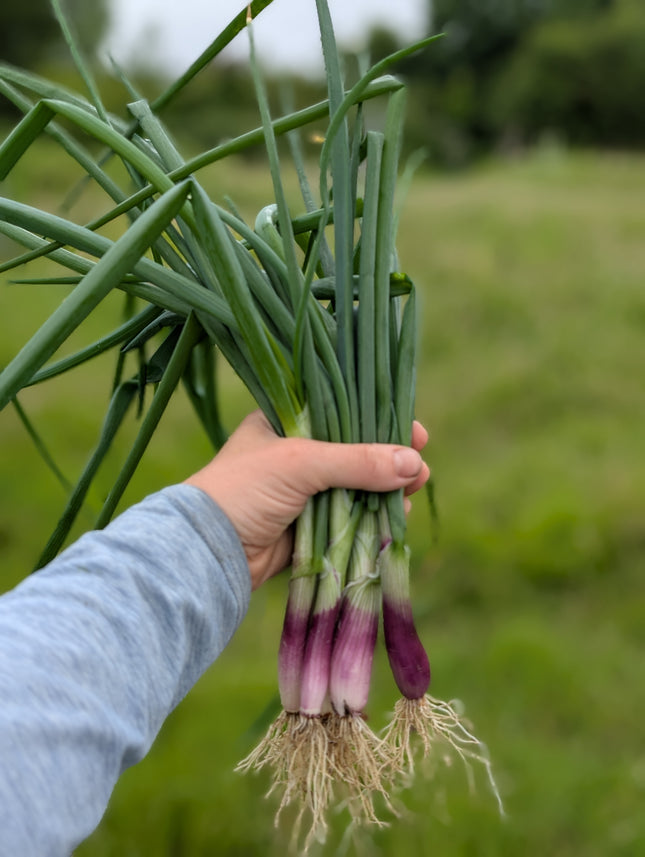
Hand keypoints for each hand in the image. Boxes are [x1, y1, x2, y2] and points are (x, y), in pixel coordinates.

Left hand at [185, 411, 429, 589]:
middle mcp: (297, 453)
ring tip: (411, 492)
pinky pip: (350, 518)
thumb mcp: (302, 463)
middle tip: (419, 468)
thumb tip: (414, 463)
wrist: (209, 551)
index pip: (345, 412)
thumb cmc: (245, 489)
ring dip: (386, 491)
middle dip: (391, 460)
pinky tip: (394, 517)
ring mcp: (303, 491)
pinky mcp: (309, 525)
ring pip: (358, 487)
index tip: (415, 432)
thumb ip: (357, 461)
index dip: (381, 421)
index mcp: (287, 422)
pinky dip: (372, 519)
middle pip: (358, 451)